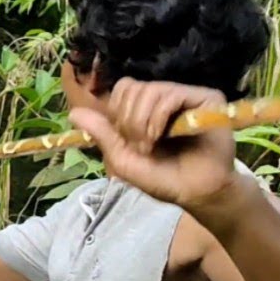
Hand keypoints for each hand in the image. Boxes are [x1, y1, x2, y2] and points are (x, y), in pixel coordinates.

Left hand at [69, 79, 238, 211]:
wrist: (194, 192)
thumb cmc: (161, 178)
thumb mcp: (122, 158)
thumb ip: (102, 134)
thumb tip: (73, 113)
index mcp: (146, 109)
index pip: (123, 90)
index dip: (117, 113)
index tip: (125, 140)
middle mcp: (166, 98)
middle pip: (132, 88)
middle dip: (128, 122)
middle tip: (139, 147)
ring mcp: (186, 96)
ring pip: (149, 90)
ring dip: (141, 123)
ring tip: (149, 146)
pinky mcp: (206, 98)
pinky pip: (171, 94)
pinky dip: (158, 118)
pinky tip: (160, 137)